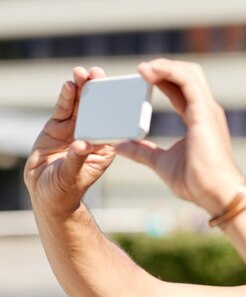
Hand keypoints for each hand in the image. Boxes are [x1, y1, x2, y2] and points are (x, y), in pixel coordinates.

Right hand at [24, 67, 115, 216]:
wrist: (46, 193)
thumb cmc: (65, 189)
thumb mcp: (72, 176)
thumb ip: (77, 160)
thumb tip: (81, 145)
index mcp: (104, 147)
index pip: (112, 123)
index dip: (114, 107)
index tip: (117, 91)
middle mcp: (92, 135)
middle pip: (97, 109)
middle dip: (97, 90)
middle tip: (97, 73)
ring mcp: (75, 129)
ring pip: (80, 105)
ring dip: (81, 89)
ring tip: (81, 73)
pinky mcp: (58, 127)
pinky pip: (63, 109)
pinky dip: (66, 97)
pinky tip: (69, 85)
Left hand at [115, 59, 244, 213]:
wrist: (216, 193)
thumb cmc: (197, 182)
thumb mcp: (162, 163)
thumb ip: (143, 152)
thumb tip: (120, 146)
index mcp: (198, 119)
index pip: (181, 89)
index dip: (163, 79)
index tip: (141, 77)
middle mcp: (205, 110)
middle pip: (188, 75)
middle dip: (165, 68)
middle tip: (140, 70)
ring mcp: (207, 109)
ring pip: (189, 72)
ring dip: (164, 66)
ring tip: (142, 68)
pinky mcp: (204, 112)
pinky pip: (187, 80)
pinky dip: (169, 71)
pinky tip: (149, 72)